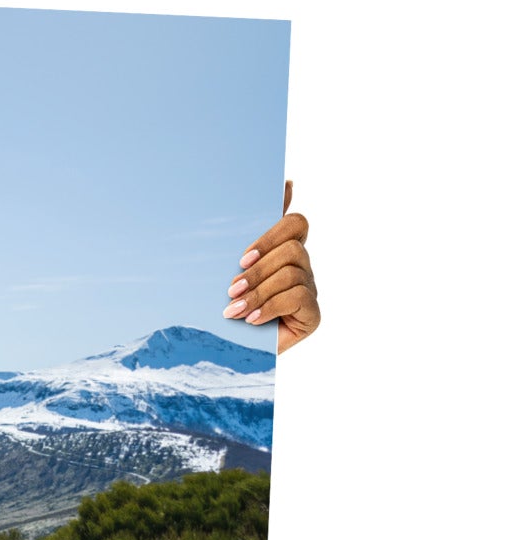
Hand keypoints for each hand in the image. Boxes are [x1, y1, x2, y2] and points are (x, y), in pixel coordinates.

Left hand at [224, 180, 318, 351]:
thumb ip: (242, 237)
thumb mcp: (228, 271)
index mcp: (283, 250)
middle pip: (293, 247)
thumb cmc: (227, 306)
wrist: (229, 353)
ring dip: (258, 291)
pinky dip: (270, 307)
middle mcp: (301, 266)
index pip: (294, 223)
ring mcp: (310, 289)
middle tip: (231, 289)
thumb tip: (277, 187)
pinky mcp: (313, 314)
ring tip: (233, 310)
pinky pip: (298, 297)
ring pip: (292, 273)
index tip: (242, 257)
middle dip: (258, 269)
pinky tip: (251, 320)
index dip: (272, 233)